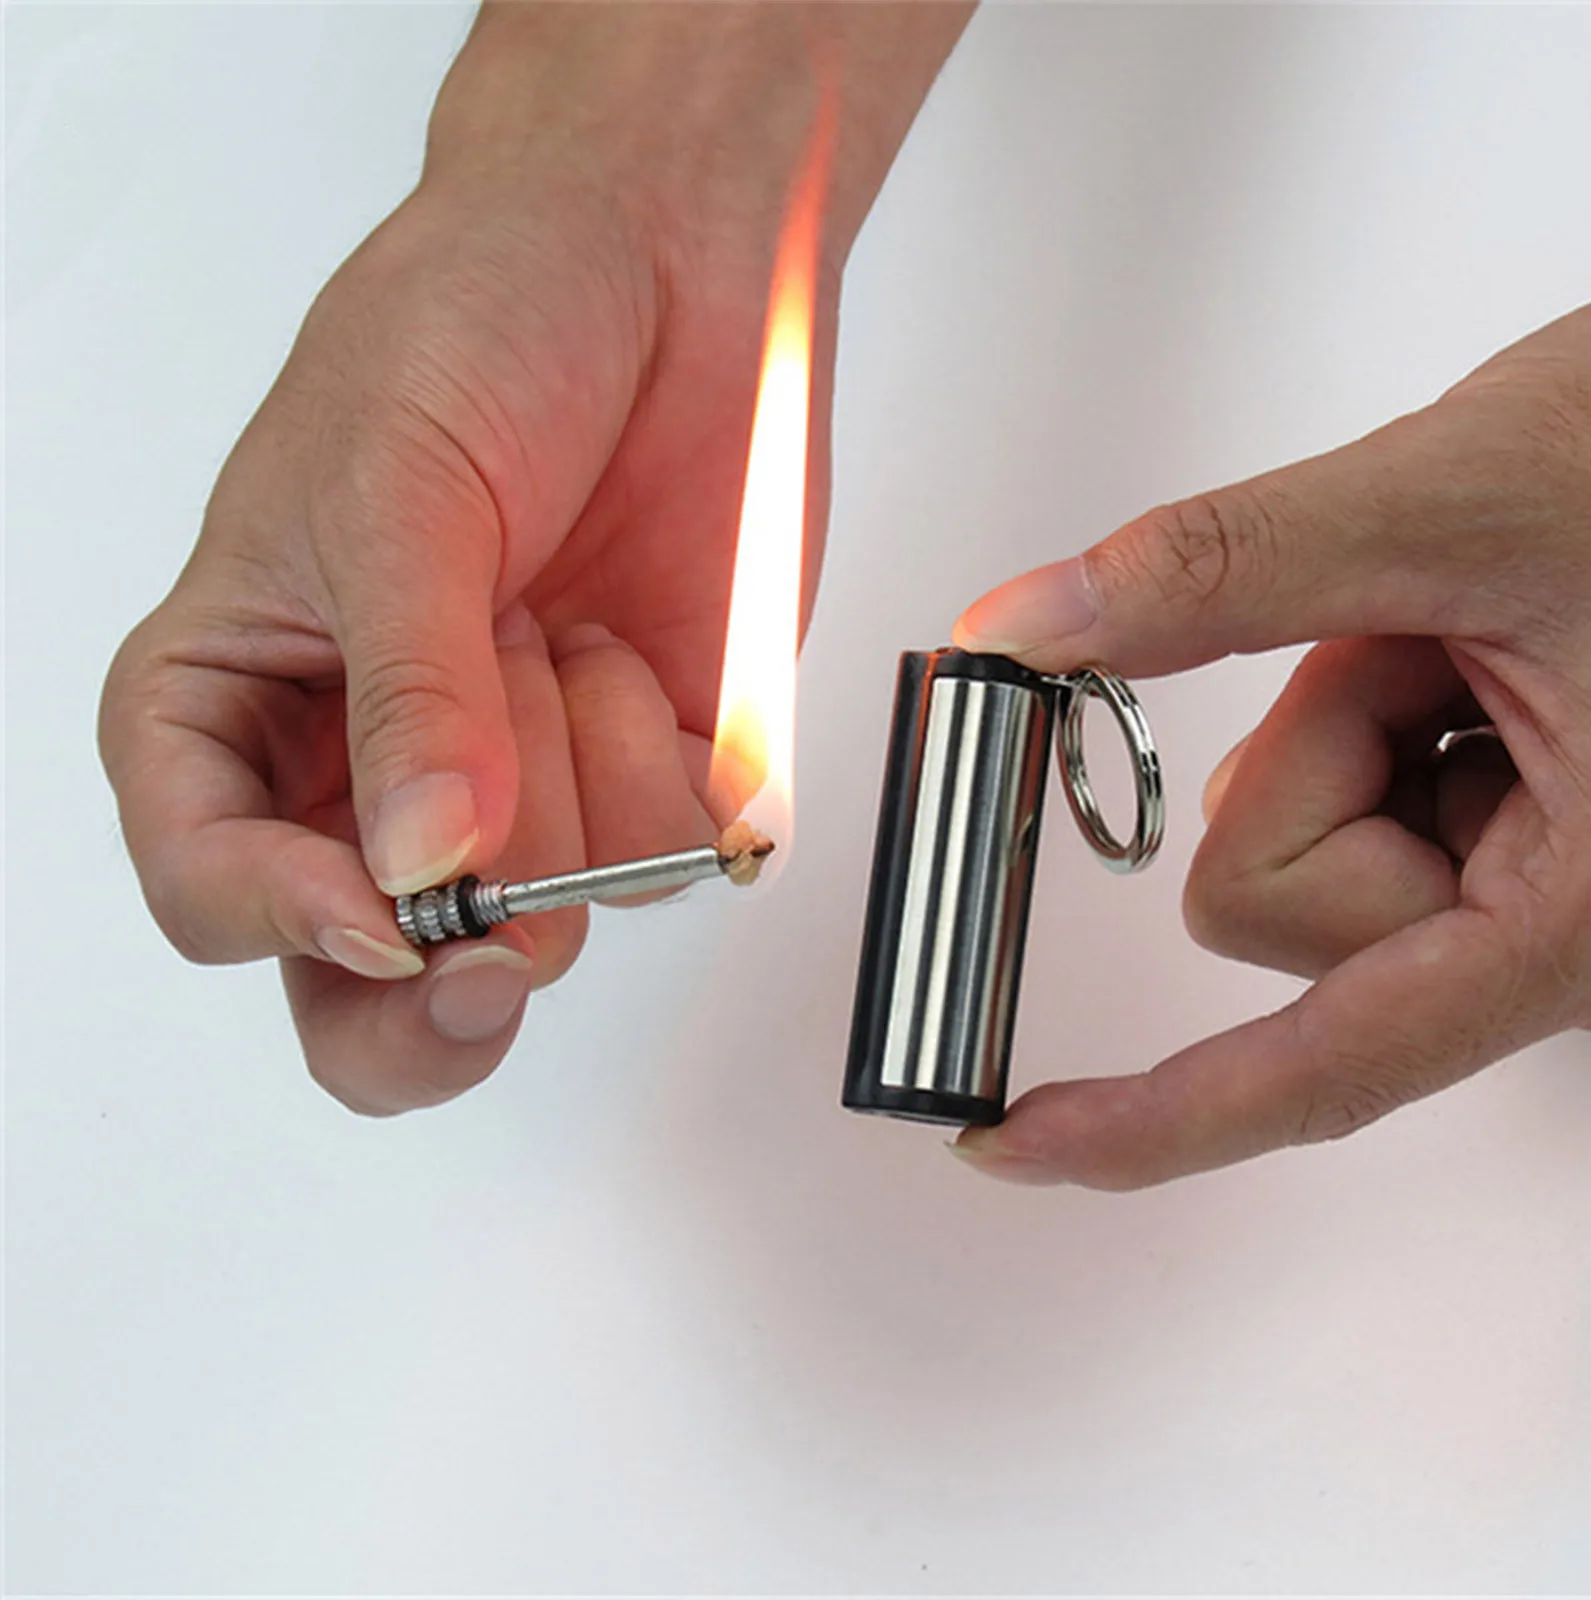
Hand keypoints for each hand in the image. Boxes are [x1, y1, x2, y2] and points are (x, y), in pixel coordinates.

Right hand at [98, 3, 968, 1114]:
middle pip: (373, 995)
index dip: (285, 926)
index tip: (380, 907)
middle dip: (435, 995)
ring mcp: (518, 786)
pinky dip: (661, 750)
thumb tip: (423, 863)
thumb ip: (409, 690)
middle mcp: (373, 774)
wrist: (656, 258)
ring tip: (553, 616)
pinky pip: (667, 852)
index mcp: (240, 706)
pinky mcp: (642, 769)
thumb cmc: (471, 323)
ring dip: (562, 771)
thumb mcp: (393, 490)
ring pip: (548, 924)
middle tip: (488, 945)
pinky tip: (630, 637)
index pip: (212, 890)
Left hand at [950, 304, 1590, 1187]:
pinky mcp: (1503, 838)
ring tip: (1472, 640)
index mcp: (1580, 919)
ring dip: (1344, 718)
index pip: (1329, 1066)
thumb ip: (1222, 573)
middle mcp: (1553, 937)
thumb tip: (1028, 627)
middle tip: (1431, 644)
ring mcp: (1526, 890)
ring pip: (1292, 853)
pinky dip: (1364, 711)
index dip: (1157, 1118)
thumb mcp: (1458, 502)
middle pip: (1270, 908)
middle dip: (1313, 751)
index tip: (1017, 1141)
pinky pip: (1342, 805)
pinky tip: (1470, 655)